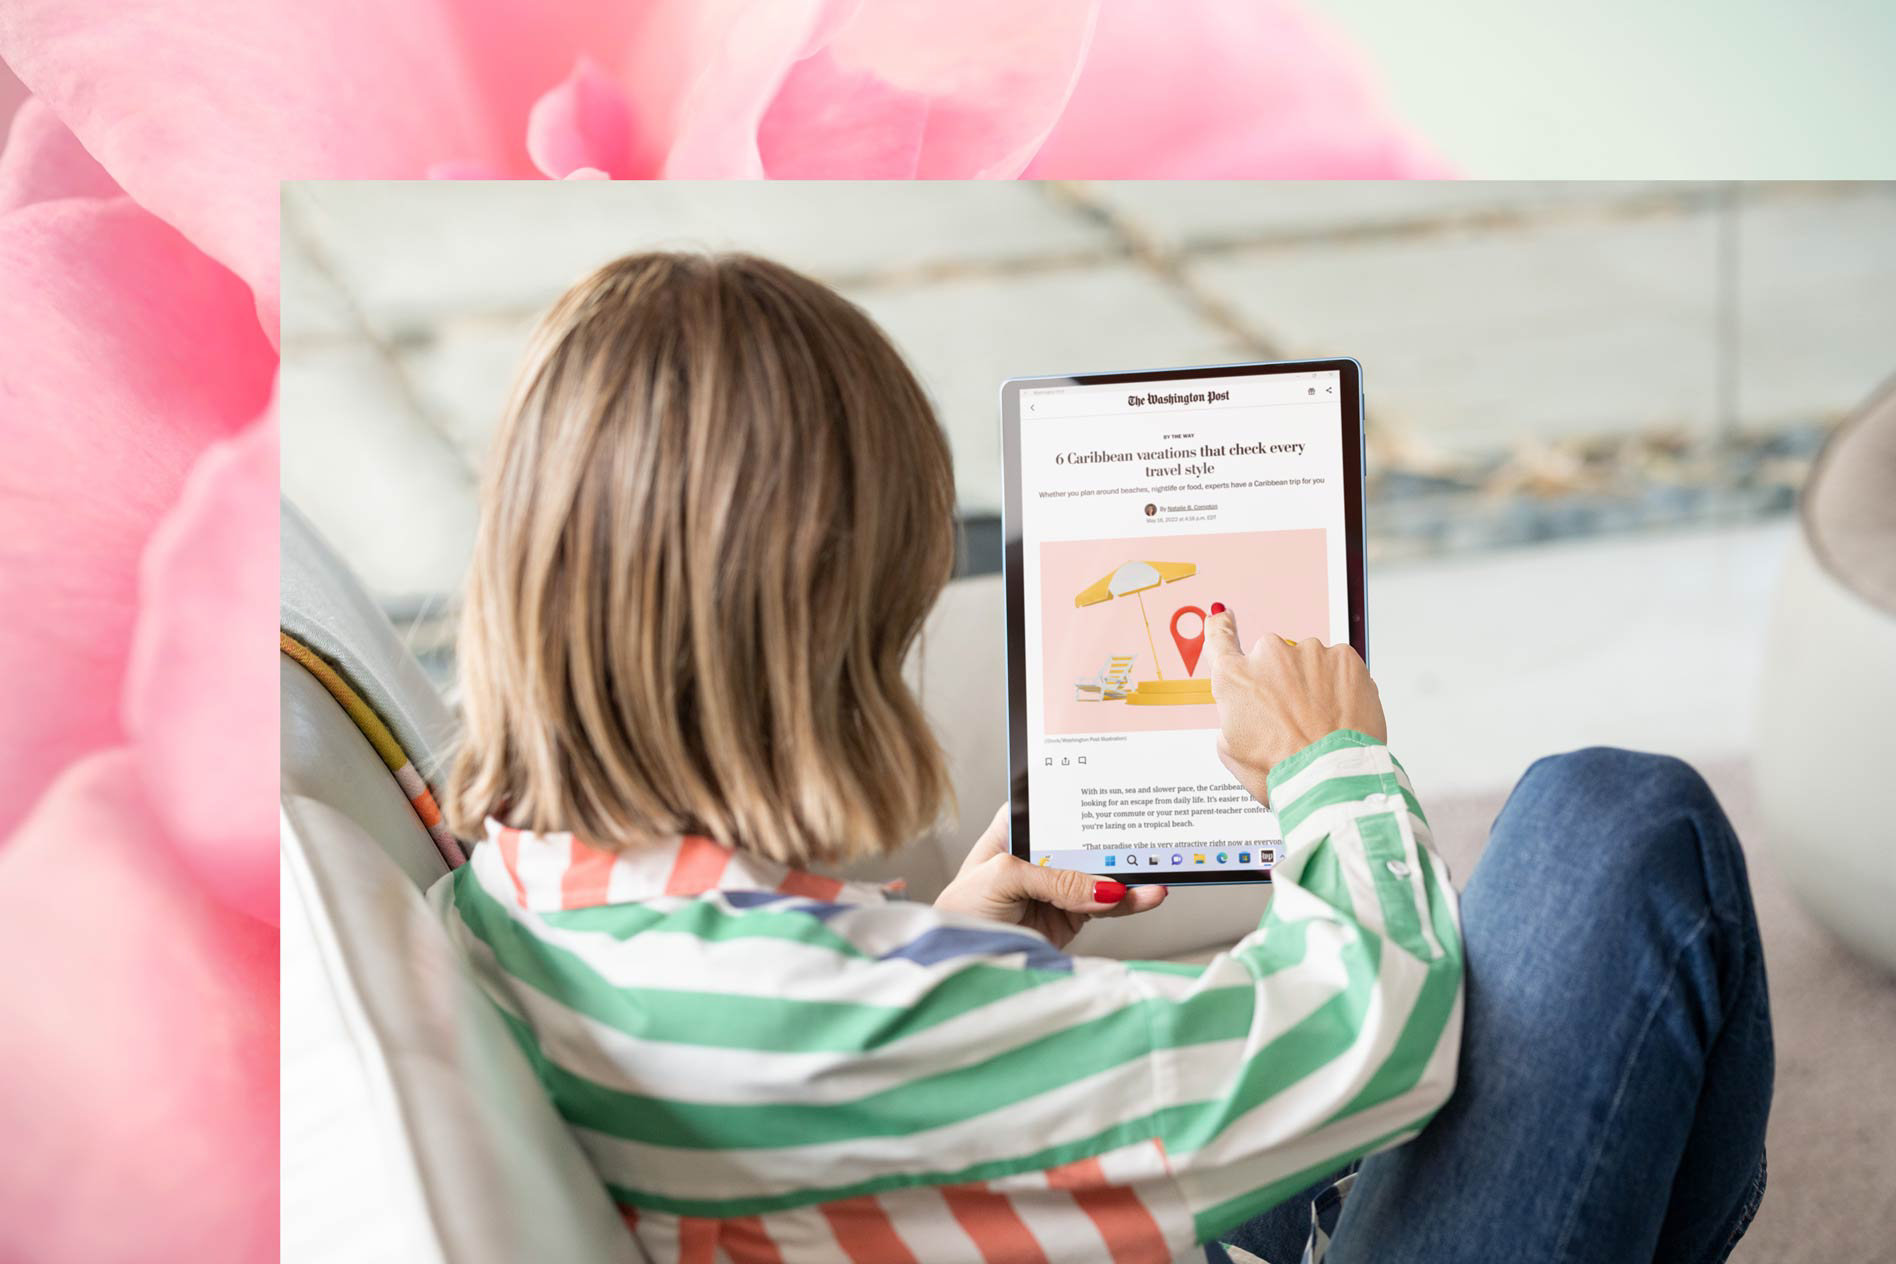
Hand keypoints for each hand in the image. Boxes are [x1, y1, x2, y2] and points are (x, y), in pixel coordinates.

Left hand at [934, 804, 1167, 949]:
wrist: (961, 963)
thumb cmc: (962, 911)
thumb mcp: (1002, 880)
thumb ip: (1054, 879)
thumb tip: (1106, 887)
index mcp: (1016, 829)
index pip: (1056, 807)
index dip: (1085, 799)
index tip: (1119, 793)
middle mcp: (1041, 854)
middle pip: (1086, 840)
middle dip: (1116, 839)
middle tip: (1149, 839)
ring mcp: (1059, 885)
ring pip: (1101, 874)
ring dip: (1130, 875)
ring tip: (1157, 877)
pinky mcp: (1073, 914)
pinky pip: (1107, 905)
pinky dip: (1129, 903)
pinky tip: (1147, 897)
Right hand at [1205, 604, 1386, 806]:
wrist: (1331, 779)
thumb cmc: (1282, 771)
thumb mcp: (1231, 751)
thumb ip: (1232, 716)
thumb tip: (1242, 708)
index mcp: (1235, 678)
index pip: (1220, 638)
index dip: (1220, 626)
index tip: (1222, 616)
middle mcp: (1269, 656)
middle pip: (1271, 658)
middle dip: (1280, 682)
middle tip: (1290, 719)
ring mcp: (1310, 653)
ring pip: (1308, 663)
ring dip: (1312, 685)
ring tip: (1318, 723)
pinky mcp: (1345, 658)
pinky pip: (1338, 665)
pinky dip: (1340, 685)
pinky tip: (1338, 714)